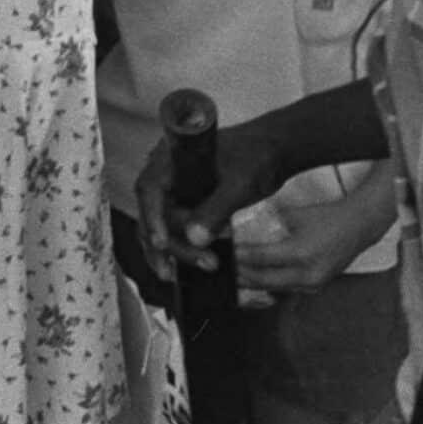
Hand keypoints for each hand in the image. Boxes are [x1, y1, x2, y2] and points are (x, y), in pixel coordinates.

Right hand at [132, 119, 287, 284]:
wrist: (272, 152)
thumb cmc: (257, 159)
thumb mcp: (239, 184)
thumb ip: (217, 209)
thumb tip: (195, 239)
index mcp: (171, 157)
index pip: (149, 189)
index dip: (152, 217)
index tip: (162, 243)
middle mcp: (165, 172)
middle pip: (153, 211)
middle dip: (170, 242)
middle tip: (200, 264)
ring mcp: (173, 187)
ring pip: (160, 223)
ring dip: (173, 249)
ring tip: (191, 271)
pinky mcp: (185, 200)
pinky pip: (173, 226)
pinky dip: (179, 245)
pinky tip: (190, 264)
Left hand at [237, 189, 380, 294]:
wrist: (358, 227)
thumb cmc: (326, 217)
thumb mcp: (293, 215)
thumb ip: (268, 222)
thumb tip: (241, 227)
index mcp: (301, 253)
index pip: (261, 259)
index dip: (240, 257)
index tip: (225, 253)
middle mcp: (308, 273)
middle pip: (265, 279)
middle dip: (242, 276)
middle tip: (225, 269)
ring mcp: (314, 283)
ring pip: (276, 287)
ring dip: (254, 283)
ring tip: (234, 276)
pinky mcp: (317, 286)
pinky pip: (288, 289)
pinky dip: (270, 285)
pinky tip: (256, 281)